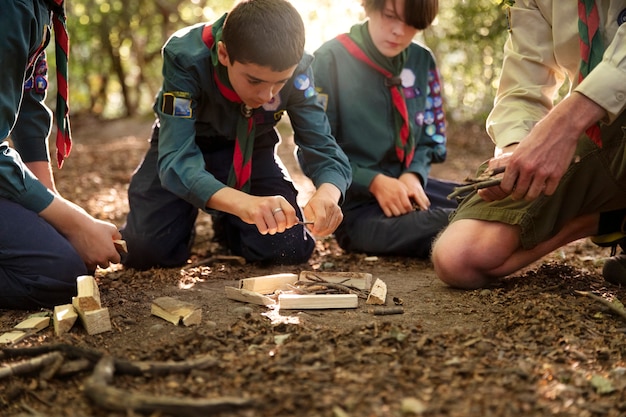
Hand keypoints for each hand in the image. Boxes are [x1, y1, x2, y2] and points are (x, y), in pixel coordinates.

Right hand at [39, 197, 121, 269]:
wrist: (77, 226)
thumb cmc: (95, 226)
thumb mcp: (112, 229)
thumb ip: (117, 236)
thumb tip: (118, 241)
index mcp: (110, 252)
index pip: (116, 260)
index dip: (114, 256)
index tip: (112, 252)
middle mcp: (101, 259)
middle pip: (105, 265)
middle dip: (104, 259)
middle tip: (101, 252)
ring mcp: (90, 261)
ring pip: (94, 267)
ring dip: (94, 262)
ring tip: (93, 254)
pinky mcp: (80, 261)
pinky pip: (85, 265)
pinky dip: (86, 262)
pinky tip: (85, 254)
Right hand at [208, 188, 297, 234]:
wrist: (244, 203)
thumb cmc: (262, 208)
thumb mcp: (275, 207)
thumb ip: (285, 213)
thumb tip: (297, 221)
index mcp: (279, 200)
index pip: (291, 212)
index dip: (290, 222)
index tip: (286, 225)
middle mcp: (272, 202)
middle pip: (282, 221)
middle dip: (281, 229)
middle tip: (276, 228)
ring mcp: (263, 207)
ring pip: (273, 226)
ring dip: (272, 231)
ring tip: (268, 227)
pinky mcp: (255, 214)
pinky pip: (264, 229)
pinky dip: (264, 231)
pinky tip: (262, 226)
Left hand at [301, 183, 342, 235]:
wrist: (326, 196)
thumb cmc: (314, 204)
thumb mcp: (307, 208)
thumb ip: (309, 218)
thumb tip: (313, 228)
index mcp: (320, 203)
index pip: (321, 218)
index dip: (317, 227)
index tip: (313, 231)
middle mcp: (331, 206)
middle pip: (326, 224)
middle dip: (319, 231)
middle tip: (313, 230)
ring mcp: (337, 211)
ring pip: (330, 228)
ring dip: (323, 232)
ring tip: (318, 230)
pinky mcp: (340, 216)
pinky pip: (333, 228)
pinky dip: (327, 231)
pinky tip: (323, 228)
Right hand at [369, 173, 428, 216]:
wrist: (378, 183)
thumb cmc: (392, 184)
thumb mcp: (402, 185)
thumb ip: (408, 192)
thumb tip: (415, 198)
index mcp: (401, 192)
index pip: (408, 206)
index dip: (410, 209)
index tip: (409, 208)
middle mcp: (395, 198)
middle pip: (403, 211)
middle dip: (405, 211)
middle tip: (404, 209)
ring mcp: (388, 202)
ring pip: (396, 214)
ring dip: (398, 213)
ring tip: (398, 210)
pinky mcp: (383, 205)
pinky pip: (389, 214)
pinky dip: (391, 214)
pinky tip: (392, 210)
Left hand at [479, 92, 605, 201]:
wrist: (560, 128)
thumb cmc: (539, 136)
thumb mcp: (520, 149)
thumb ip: (515, 164)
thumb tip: (510, 180)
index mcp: (515, 161)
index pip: (505, 186)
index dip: (508, 189)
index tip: (511, 189)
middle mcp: (527, 168)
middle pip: (519, 193)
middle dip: (518, 195)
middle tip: (521, 193)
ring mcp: (542, 172)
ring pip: (532, 195)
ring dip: (531, 195)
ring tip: (532, 191)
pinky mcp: (556, 174)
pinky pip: (548, 192)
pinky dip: (546, 190)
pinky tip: (545, 185)